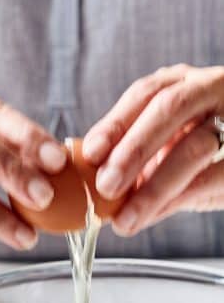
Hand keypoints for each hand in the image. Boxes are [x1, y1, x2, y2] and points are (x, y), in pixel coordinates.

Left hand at [82, 64, 223, 235]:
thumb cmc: (197, 148)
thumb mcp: (164, 143)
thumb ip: (132, 157)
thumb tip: (90, 188)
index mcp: (180, 84)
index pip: (144, 94)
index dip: (115, 123)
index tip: (91, 153)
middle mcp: (208, 90)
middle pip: (168, 109)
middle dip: (132, 150)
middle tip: (106, 186)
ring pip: (195, 147)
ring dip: (154, 187)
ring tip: (126, 218)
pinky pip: (214, 176)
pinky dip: (180, 198)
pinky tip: (156, 214)